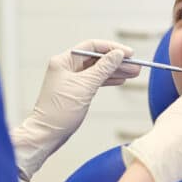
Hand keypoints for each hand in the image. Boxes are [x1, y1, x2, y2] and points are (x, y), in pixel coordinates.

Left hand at [11, 39, 140, 180]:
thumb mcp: (85, 87)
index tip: (128, 53)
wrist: (47, 134)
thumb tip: (117, 54)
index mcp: (64, 61)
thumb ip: (103, 68)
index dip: (112, 48)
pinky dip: (108, 80)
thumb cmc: (59, 111)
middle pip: (96, 58)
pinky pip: (94, 81)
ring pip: (97, 70)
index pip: (91, 46)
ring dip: (115, 71)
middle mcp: (66, 67)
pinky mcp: (75, 91)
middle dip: (116, 61)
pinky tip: (121, 80)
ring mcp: (71, 79)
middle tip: (135, 65)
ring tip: (134, 73)